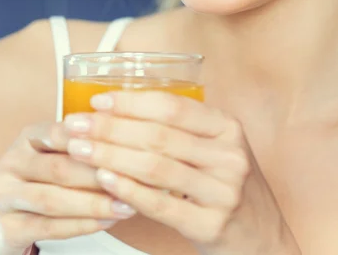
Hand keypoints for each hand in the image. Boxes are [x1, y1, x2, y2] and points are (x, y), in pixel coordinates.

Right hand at [0, 122, 135, 252]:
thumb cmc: (37, 177)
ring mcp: (5, 196)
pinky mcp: (7, 227)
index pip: (62, 133)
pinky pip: (48, 228)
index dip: (94, 141)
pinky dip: (80, 225)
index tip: (126, 147)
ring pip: (53, 200)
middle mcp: (12, 163)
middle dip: (98, 176)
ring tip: (124, 206)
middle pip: (59, 168)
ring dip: (94, 204)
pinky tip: (105, 222)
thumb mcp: (53, 151)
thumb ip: (82, 142)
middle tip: (131, 181)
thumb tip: (126, 134)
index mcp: (28, 138)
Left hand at [65, 92, 300, 254]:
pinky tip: (104, 180)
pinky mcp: (212, 225)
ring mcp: (224, 192)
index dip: (131, 101)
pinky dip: (128, 189)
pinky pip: (160, 204)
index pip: (173, 107)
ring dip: (110, 156)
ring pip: (155, 167)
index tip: (98, 100)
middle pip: (159, 135)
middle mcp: (230, 156)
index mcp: (228, 128)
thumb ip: (182, 129)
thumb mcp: (216, 148)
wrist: (261, 237)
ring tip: (80, 150)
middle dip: (110, 128)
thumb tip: (121, 111)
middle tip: (76, 125)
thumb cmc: (227, 185)